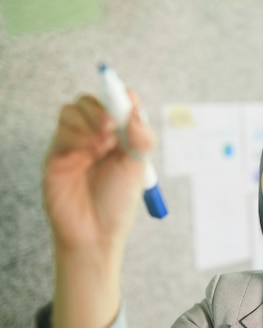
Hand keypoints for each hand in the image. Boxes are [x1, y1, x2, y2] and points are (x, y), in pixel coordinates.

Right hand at [43, 92, 153, 327]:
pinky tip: (88, 153)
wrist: (94, 232)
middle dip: (103, 108)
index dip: (122, 96)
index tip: (128, 99)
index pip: (118, 103)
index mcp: (120, 137)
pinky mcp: (56, 153)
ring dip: (89, 121)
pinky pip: (61, 129)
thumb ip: (141, 138)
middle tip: (112, 128)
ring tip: (102, 147)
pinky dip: (76, 135)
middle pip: (92, 100)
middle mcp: (96, 136)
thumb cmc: (118, 202)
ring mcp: (74, 143)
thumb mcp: (138, 168)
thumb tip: (136, 109)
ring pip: (73, 110)